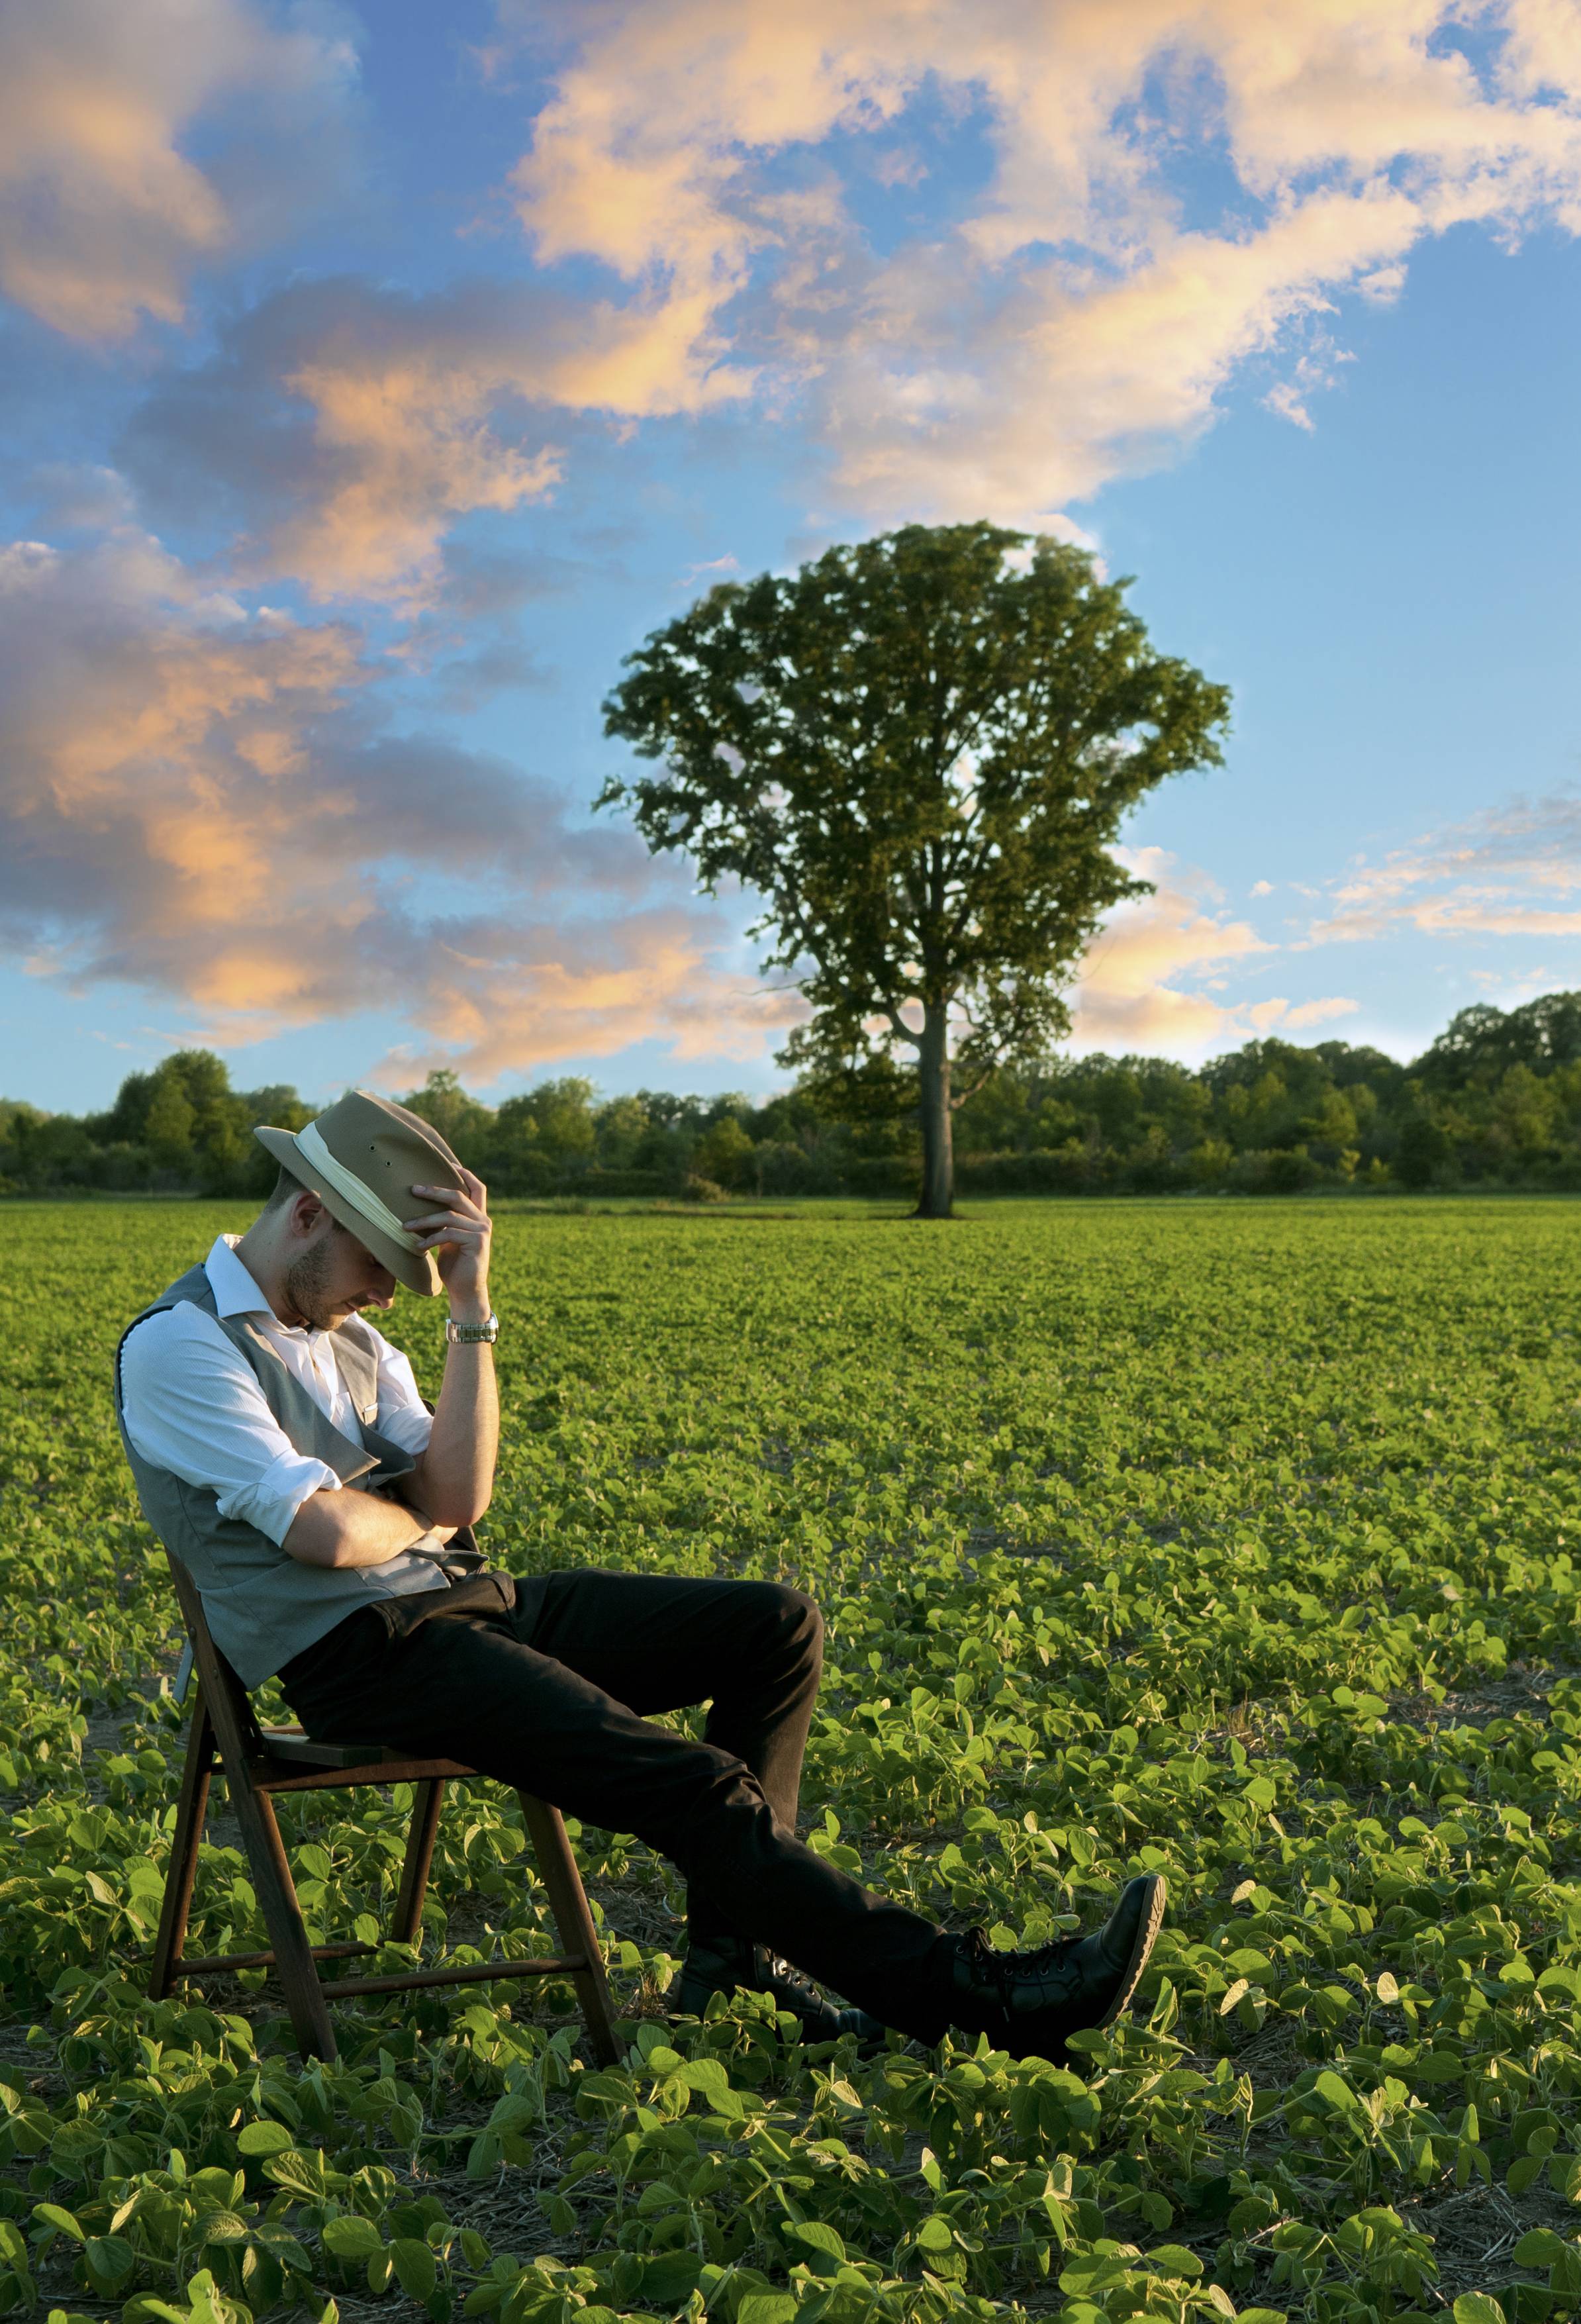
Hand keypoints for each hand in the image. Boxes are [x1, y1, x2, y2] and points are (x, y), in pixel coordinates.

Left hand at [409, 1169, 491, 1317]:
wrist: (466, 1291)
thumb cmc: (454, 1266)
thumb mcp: (449, 1239)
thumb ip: (446, 1223)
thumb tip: (423, 1207)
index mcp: (478, 1217)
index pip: (477, 1188)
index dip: (464, 1173)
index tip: (447, 1163)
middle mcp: (483, 1221)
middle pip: (458, 1196)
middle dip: (434, 1191)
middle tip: (413, 1189)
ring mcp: (481, 1232)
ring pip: (449, 1216)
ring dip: (423, 1220)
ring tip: (404, 1226)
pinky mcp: (477, 1243)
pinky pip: (449, 1234)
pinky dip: (430, 1239)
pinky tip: (417, 1247)